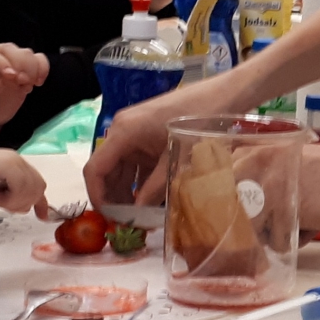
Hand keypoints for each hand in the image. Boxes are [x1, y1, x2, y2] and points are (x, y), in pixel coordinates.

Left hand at [0, 43, 49, 132]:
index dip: (2, 64)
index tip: (11, 76)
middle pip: (10, 49)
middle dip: (19, 63)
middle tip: (22, 80)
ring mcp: (12, 61)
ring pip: (26, 53)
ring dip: (32, 68)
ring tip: (28, 86)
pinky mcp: (26, 68)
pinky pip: (39, 60)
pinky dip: (43, 68)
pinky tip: (39, 82)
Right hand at [0, 149, 49, 217]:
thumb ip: (12, 194)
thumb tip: (29, 205)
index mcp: (10, 162)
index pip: (35, 180)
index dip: (39, 199)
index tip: (42, 215)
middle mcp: (13, 158)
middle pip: (38, 185)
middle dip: (25, 201)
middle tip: (4, 205)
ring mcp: (12, 160)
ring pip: (32, 189)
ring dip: (13, 202)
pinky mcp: (8, 165)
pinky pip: (21, 188)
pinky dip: (9, 199)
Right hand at [83, 73, 237, 206]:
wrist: (224, 96)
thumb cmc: (199, 123)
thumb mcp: (176, 161)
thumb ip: (154, 189)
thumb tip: (137, 217)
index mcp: (124, 132)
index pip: (95, 169)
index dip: (97, 196)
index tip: (109, 220)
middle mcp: (123, 131)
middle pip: (106, 170)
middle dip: (113, 198)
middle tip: (126, 224)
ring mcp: (136, 133)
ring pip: (122, 169)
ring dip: (128, 192)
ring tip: (139, 217)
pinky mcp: (148, 136)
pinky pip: (137, 163)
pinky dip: (141, 182)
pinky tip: (151, 201)